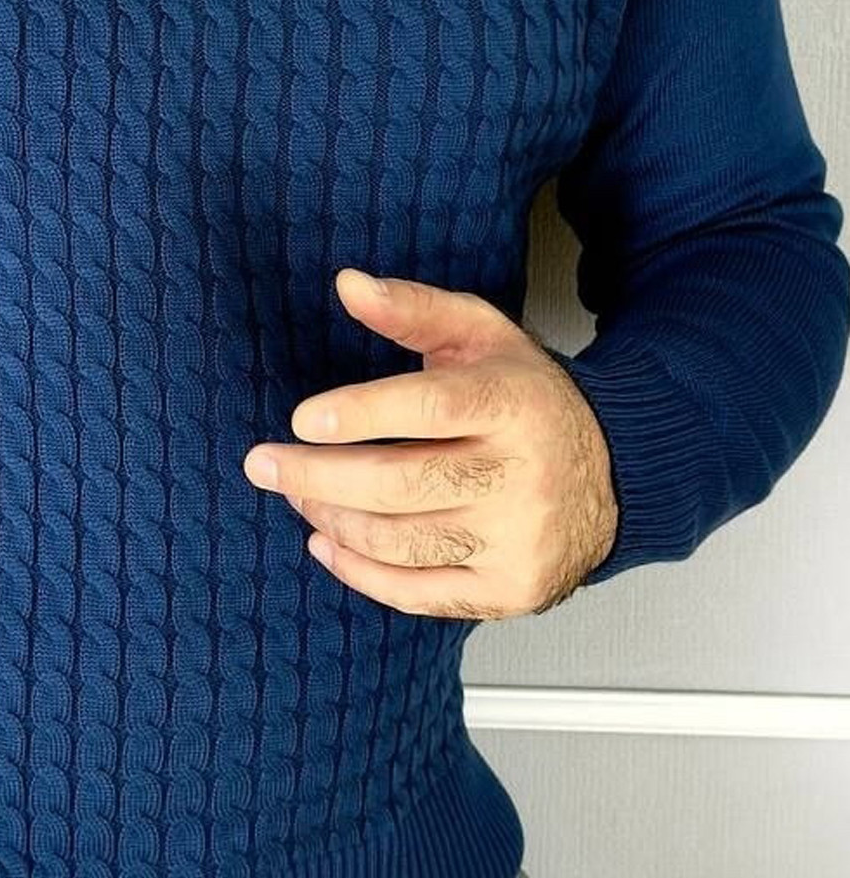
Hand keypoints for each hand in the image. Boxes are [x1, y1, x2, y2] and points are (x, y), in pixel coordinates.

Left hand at [242, 268, 618, 619]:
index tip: (302, 419)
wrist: (614, 474)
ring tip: (299, 495)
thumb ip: (414, 309)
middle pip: (403, 484)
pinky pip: (416, 593)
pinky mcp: (510, 590)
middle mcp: (524, 477)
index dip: (362, 415)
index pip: (432, 409)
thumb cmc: (525, 400)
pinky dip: (358, 571)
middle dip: (318, 477)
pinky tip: (326, 543)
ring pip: (400, 542)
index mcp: (517, 404)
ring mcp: (519, 541)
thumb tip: (347, 284)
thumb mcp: (483, 337)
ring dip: (331, 520)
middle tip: (263, 464)